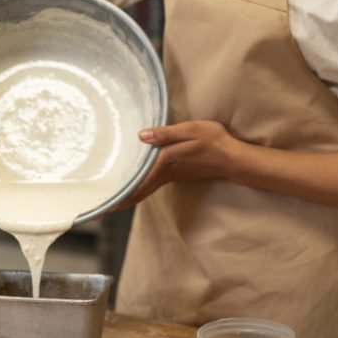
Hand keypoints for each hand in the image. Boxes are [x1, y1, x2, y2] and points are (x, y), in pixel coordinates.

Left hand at [121, 120, 240, 206]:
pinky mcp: (177, 174)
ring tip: (116, 201)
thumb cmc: (213, 140)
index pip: (140, 178)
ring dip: (132, 195)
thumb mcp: (191, 130)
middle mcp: (167, 171)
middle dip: (124, 198)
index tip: (109, 202)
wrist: (232, 158)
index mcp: (167, 160)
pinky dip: (143, 189)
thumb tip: (141, 136)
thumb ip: (166, 133)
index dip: (124, 189)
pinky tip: (137, 189)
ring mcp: (172, 175)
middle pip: (141, 188)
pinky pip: (154, 184)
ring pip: (147, 188)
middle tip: (105, 208)